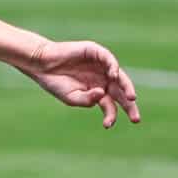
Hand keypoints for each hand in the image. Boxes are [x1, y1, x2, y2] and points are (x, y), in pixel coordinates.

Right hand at [19, 38, 140, 128]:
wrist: (42, 65)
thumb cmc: (56, 83)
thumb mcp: (71, 98)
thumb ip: (87, 100)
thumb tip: (103, 94)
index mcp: (98, 92)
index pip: (111, 105)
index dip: (112, 115)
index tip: (107, 125)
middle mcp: (102, 79)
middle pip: (121, 92)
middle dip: (129, 105)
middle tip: (135, 119)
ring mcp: (100, 66)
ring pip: (119, 76)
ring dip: (126, 87)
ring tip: (131, 98)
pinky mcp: (95, 52)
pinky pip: (109, 59)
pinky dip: (113, 67)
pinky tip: (113, 76)